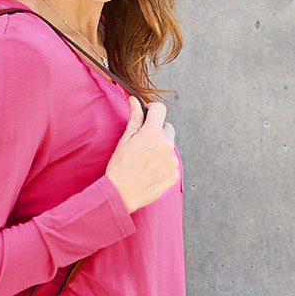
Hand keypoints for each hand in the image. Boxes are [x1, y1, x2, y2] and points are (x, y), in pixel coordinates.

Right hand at [105, 97, 179, 212]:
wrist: (122, 195)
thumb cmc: (120, 167)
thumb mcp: (125, 140)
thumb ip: (134, 118)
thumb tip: (135, 100)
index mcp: (153, 133)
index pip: (160, 109)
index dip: (152, 109)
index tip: (147, 115)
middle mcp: (166, 145)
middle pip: (167, 128)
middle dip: (157, 131)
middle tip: (143, 142)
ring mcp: (172, 160)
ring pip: (169, 146)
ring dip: (161, 148)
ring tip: (145, 160)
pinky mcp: (174, 174)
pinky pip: (171, 162)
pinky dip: (163, 163)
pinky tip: (150, 170)